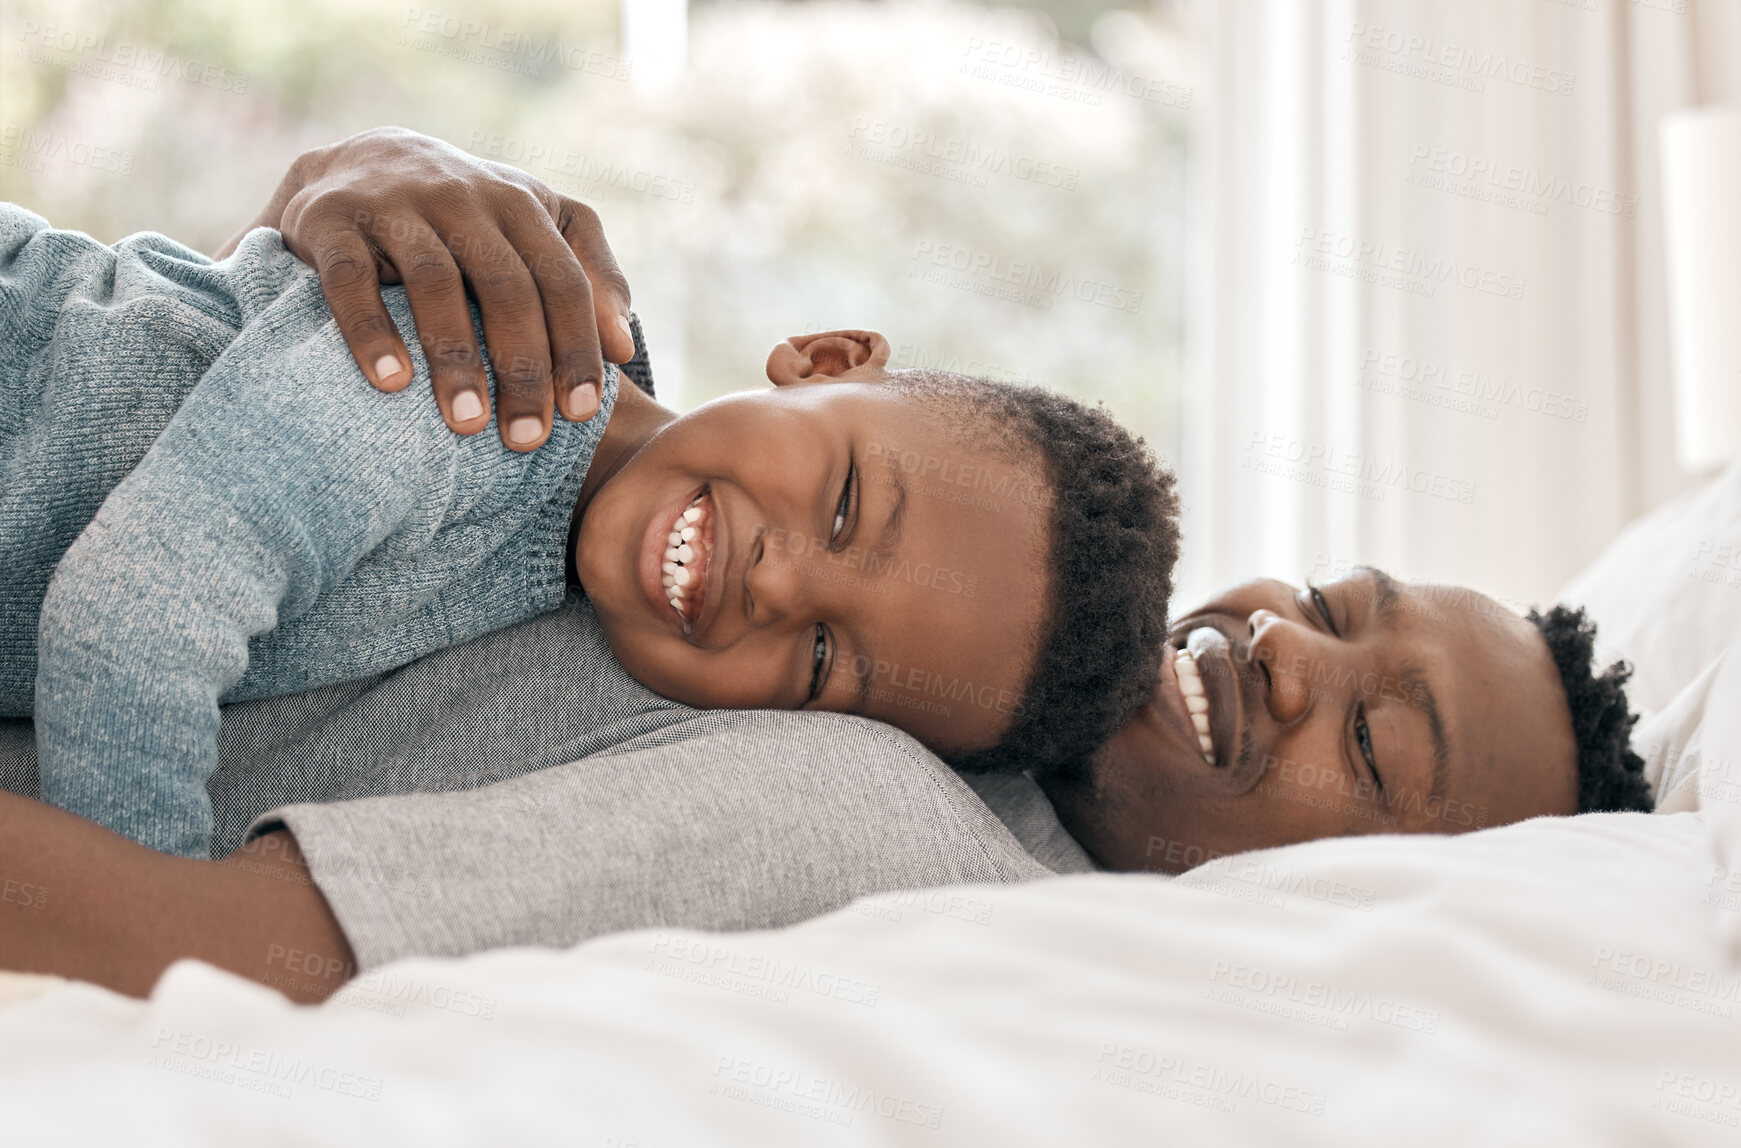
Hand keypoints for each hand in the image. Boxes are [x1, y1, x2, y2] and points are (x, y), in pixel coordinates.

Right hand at [220, 127, 634, 450]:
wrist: (355, 161)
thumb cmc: (466, 216)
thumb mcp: (535, 226)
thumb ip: (589, 274)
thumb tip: (623, 349)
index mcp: (519, 204)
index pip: (560, 279)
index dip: (574, 346)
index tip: (582, 413)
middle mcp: (462, 196)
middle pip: (505, 285)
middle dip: (522, 367)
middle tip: (526, 440)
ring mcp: (395, 205)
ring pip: (434, 282)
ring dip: (455, 357)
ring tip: (466, 424)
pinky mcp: (331, 221)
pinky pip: (351, 278)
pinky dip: (371, 330)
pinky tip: (390, 383)